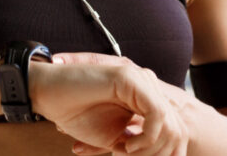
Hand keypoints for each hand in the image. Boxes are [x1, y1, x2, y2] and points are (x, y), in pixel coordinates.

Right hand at [33, 52, 189, 155]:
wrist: (48, 93)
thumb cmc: (76, 114)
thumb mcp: (113, 138)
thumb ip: (136, 146)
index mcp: (146, 99)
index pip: (175, 131)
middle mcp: (149, 87)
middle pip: (178, 131)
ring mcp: (142, 81)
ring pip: (171, 125)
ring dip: (151, 150)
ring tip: (125, 152)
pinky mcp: (132, 79)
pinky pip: (156, 115)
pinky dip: (146, 138)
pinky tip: (126, 144)